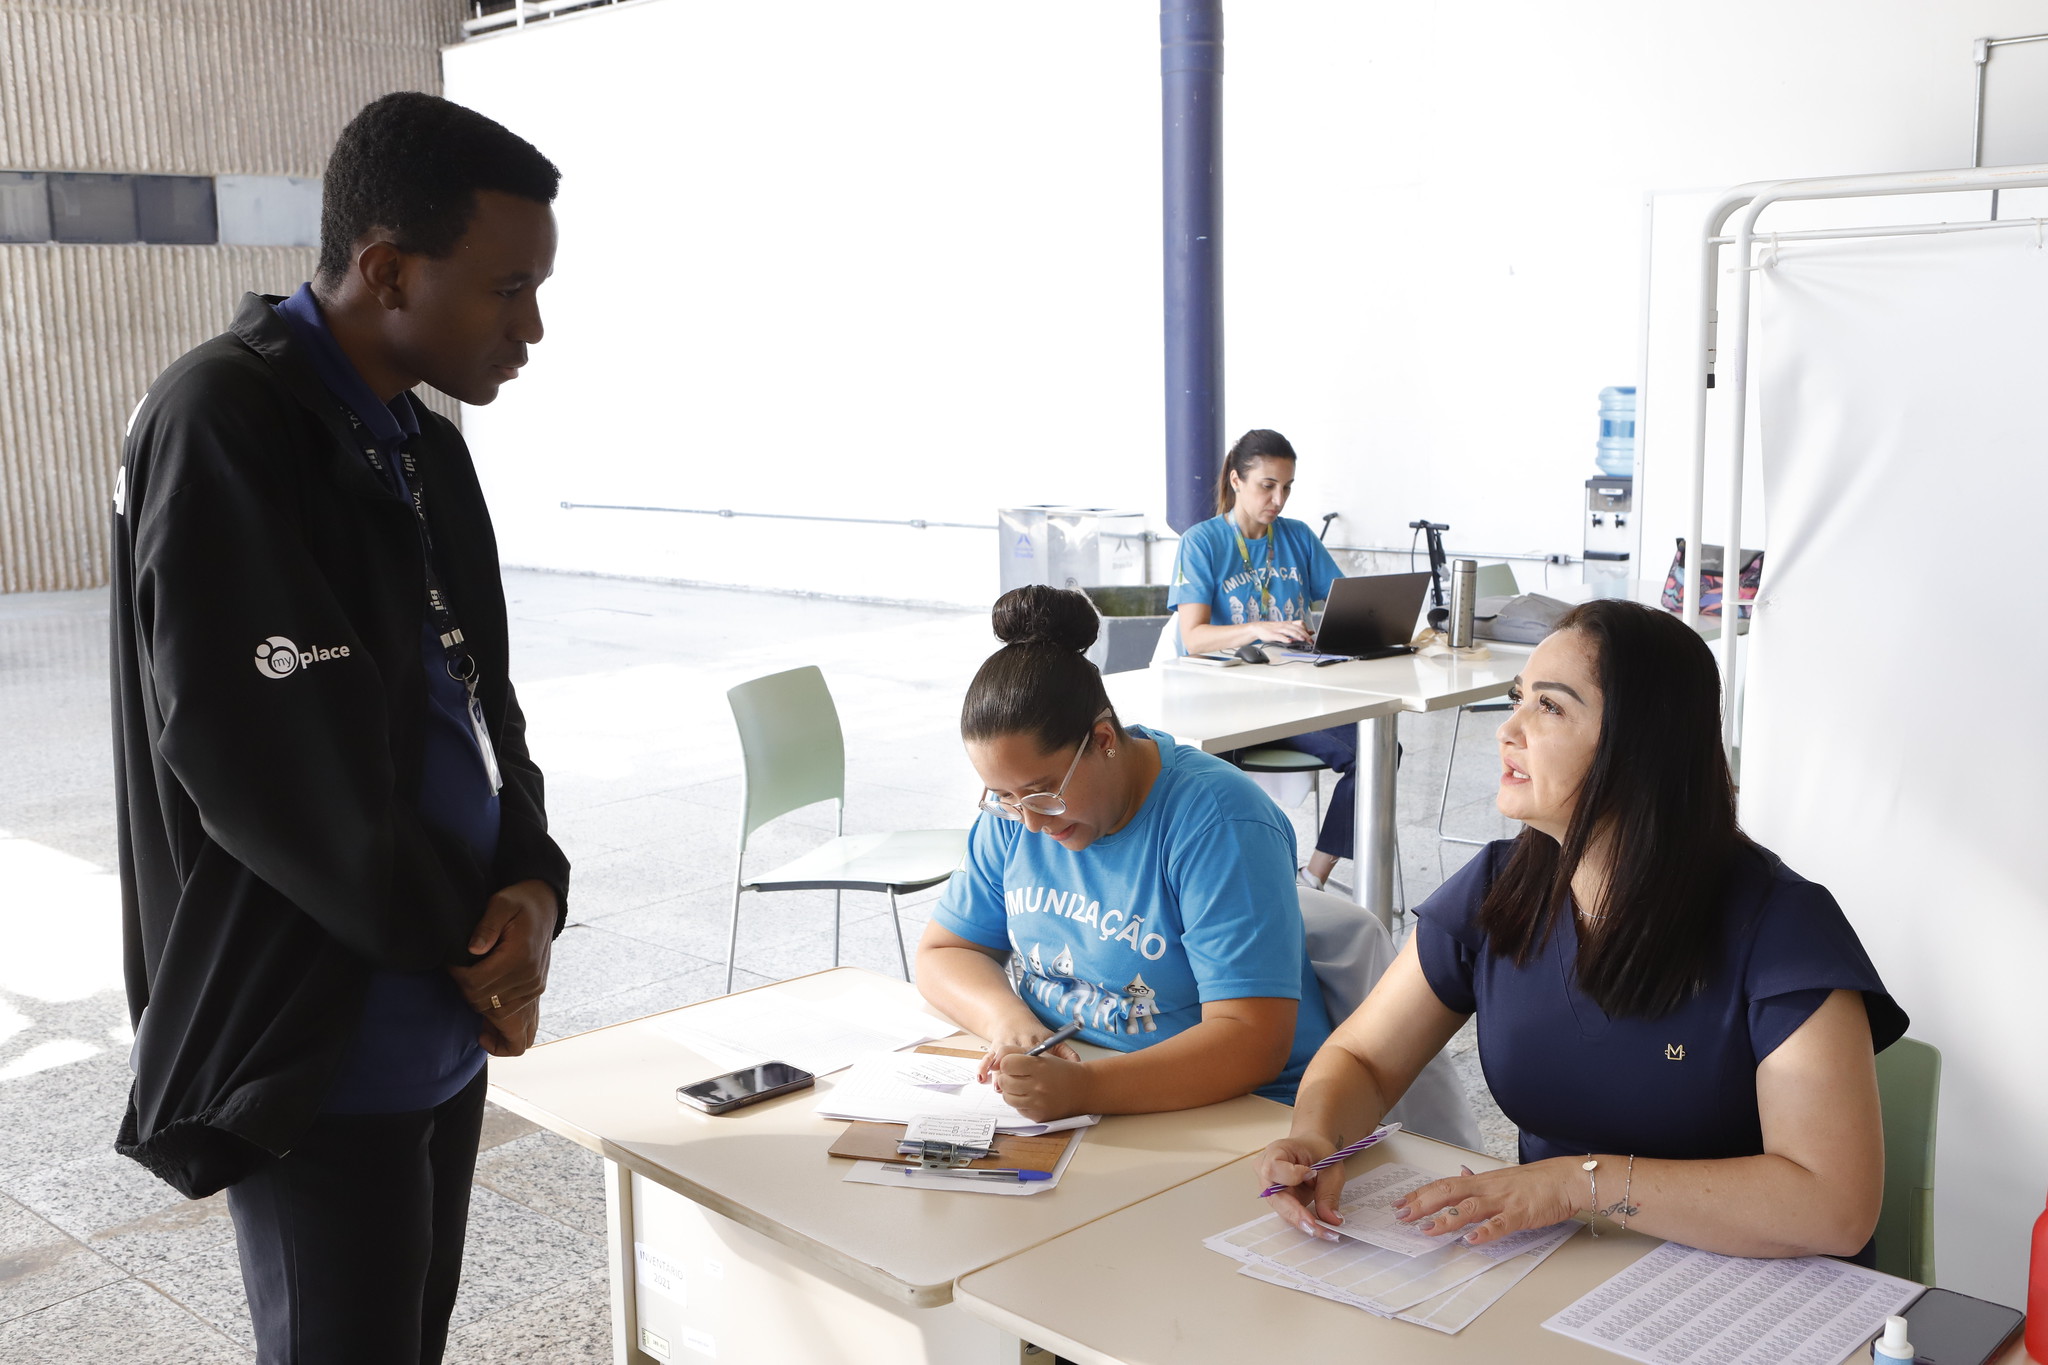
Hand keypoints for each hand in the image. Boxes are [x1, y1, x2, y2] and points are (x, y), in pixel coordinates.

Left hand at [450, 879, 557, 1050]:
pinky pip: (520, 1029)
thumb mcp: (501, 903)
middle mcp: (530, 979)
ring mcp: (534, 990)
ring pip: (499, 1019)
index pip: (477, 984)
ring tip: (467, 996)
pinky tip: (485, 1033)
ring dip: (480, 1012)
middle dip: (465, 992)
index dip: (457, 976)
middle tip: (458, 974)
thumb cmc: (519, 903)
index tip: (451, 963)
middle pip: (483, 1004)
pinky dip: (502, 1035)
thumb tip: (473, 950)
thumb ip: (487, 925)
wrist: (545, 907)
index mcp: (521, 958)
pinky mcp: (535, 995)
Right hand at [976, 1028, 1079, 1083]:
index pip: (1034, 1054)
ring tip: (998, 1087)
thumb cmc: (1035, 1033)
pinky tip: (981, 1079)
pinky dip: (983, 1068)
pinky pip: (986, 1059)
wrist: (1012, 1019)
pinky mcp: (992, 1049)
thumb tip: (1078, 1065)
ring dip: (998, 1074)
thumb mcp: (1053, 1039)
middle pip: (1015, 1059)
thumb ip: (1066, 1052)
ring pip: (999, 1061)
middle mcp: (1017, 1043)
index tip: (1033, 1079)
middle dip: (1013, 1074)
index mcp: (1034, 1041)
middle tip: (1015, 1088)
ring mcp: (1003, 1046)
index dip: (1032, 1067)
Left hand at [991, 1050, 1092, 1122]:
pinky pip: (1017, 1108)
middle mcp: (1038, 1086)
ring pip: (1007, 1097)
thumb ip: (1014, 1052)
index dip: (1007, 1063)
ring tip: (1024, 1085)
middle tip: (1017, 1075)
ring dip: (1012, 1091)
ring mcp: (1037, 1103)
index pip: (1007, 1064)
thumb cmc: (1059, 1070)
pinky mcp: (1037, 1116)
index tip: (1013, 1063)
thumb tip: (994, 1062)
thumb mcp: (1039, 1054)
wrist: (1080, 1089)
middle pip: (1004, 1081)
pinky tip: (1032, 1096)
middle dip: (1007, 1077)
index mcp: (1039, 1066)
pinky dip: (1021, 1102)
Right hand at [1249, 620, 1313, 647]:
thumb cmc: (1273, 628)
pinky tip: (1289, 641)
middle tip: (1310, 640)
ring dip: (1297, 635)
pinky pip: (1280, 636)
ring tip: (1303, 639)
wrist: (1258, 628)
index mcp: (1288, 624)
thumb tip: (1310, 632)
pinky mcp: (1272, 634)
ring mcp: (1278, 629)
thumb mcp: (1285, 628)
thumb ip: (1297, 630)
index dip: (1307, 629)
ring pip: (1290, 631)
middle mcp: (1285, 625)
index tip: (1312, 636)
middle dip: (1305, 634)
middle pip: (1297, 628)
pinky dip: (1285, 638)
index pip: (1300, 624)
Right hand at [1255, 1135, 1345, 1239]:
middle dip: (1297, 1214)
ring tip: (1326, 1231)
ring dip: (1303, 1222)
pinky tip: (1320, 1228)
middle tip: (1319, 1227)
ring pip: (1282, 1210)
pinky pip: (1289, 1214)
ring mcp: (1269, 1187)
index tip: (1311, 1174)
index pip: (1273, 1167)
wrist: (1312, 1149)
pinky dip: (1305, 1222)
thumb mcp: (1330, 1166)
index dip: (1290, 1175)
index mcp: (1276, 1151)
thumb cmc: (1318, 1151)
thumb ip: (1329, 1192)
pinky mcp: (1278, 1200)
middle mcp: (1265, 1170)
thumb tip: (1331, 1220)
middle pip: (1275, 1196)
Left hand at [1392, 1157, 1581, 1245]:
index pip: (1443, 1185)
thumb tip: (1459, 1174)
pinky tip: (1472, 1240)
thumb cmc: (1535, 1182)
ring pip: (1469, 1208)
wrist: (1565, 1179)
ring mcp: (1503, 1200)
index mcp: (1480, 1181)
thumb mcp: (1500, 1179)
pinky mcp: (1521, 1213)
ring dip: (1447, 1219)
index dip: (1420, 1194)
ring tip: (1428, 1230)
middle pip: (1448, 1192)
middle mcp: (1486, 1188)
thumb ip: (1478, 1182)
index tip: (1399, 1202)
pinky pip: (1501, 1223)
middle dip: (1423, 1204)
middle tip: (1402, 1215)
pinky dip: (1486, 1232)